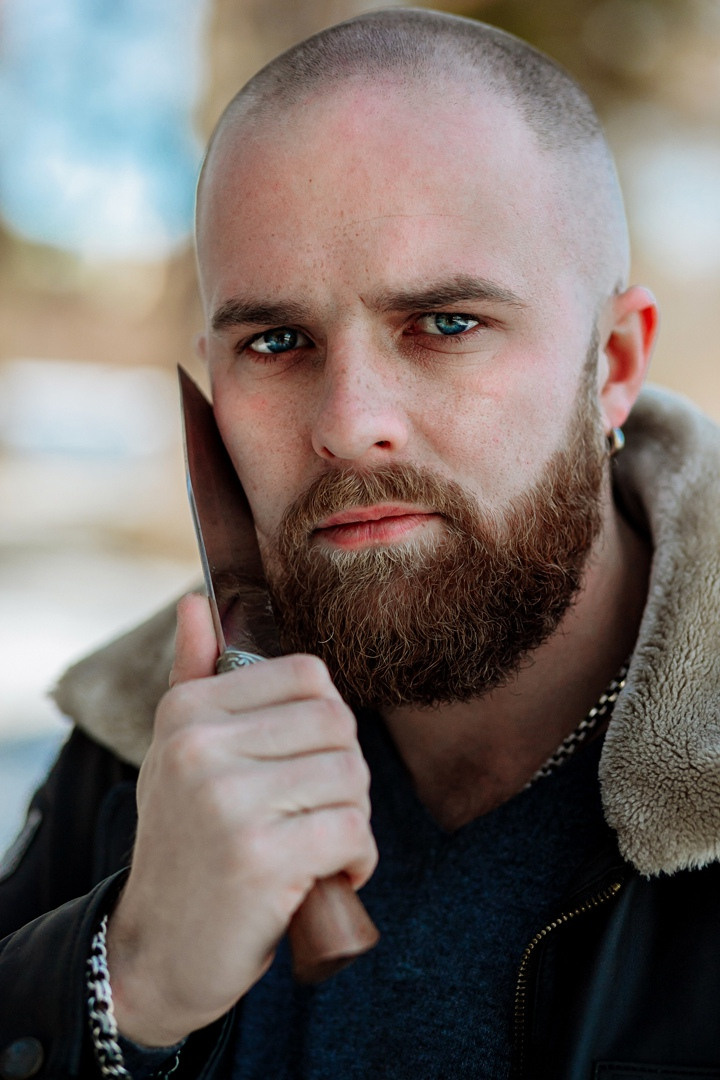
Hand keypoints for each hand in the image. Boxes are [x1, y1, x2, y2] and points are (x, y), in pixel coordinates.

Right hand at [106, 593, 376, 1045]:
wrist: (159, 951)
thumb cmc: (185, 841)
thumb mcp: (177, 753)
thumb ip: (194, 675)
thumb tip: (196, 601)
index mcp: (187, 710)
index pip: (308, 676)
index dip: (327, 724)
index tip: (307, 764)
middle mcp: (199, 745)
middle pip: (338, 724)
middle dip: (346, 773)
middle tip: (319, 811)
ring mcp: (227, 799)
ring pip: (351, 777)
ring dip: (352, 819)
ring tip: (319, 844)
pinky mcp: (259, 855)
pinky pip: (352, 831)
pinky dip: (356, 859)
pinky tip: (327, 877)